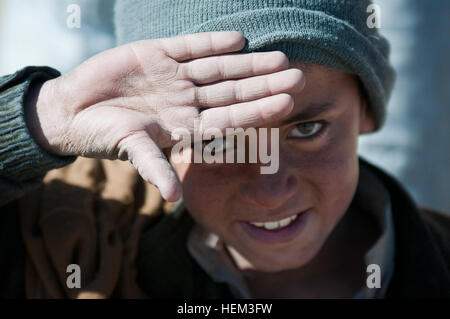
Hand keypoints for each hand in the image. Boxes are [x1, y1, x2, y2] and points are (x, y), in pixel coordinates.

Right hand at [27, 31, 304, 200]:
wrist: (74, 110)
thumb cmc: (103, 135)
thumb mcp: (130, 150)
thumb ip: (154, 168)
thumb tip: (173, 197)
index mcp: (186, 125)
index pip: (231, 118)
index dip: (258, 111)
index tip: (287, 104)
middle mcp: (187, 101)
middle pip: (233, 92)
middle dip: (264, 85)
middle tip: (298, 77)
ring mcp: (175, 77)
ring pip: (219, 69)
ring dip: (248, 63)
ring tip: (279, 58)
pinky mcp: (157, 54)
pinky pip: (191, 47)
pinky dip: (213, 43)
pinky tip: (239, 40)